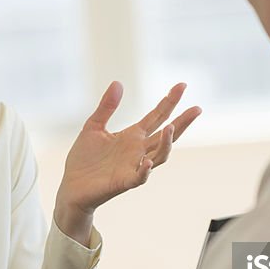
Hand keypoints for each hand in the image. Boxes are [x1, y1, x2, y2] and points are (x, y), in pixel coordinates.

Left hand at [54, 82, 200, 242]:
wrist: (72, 186)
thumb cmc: (84, 159)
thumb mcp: (93, 126)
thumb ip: (107, 106)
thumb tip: (118, 82)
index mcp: (132, 136)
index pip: (157, 116)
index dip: (170, 102)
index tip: (182, 86)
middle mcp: (138, 151)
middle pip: (166, 135)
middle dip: (182, 122)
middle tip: (197, 108)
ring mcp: (133, 166)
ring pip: (159, 156)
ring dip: (166, 143)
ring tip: (169, 128)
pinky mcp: (123, 182)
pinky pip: (139, 177)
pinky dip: (144, 171)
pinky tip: (147, 161)